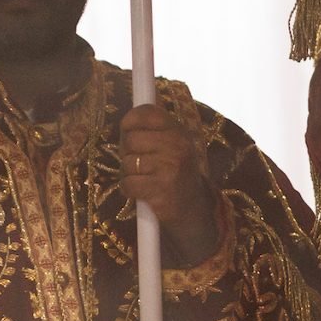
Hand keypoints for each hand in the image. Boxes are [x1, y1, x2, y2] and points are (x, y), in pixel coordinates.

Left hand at [118, 102, 220, 261]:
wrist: (194, 209)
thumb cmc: (176, 174)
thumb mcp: (174, 146)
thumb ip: (155, 129)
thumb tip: (133, 111)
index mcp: (179, 132)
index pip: (148, 113)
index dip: (130, 120)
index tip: (127, 129)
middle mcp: (177, 146)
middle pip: (131, 139)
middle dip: (127, 152)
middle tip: (137, 162)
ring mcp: (170, 168)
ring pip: (128, 163)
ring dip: (129, 174)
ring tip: (143, 179)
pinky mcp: (161, 190)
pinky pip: (128, 183)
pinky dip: (129, 190)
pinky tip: (141, 192)